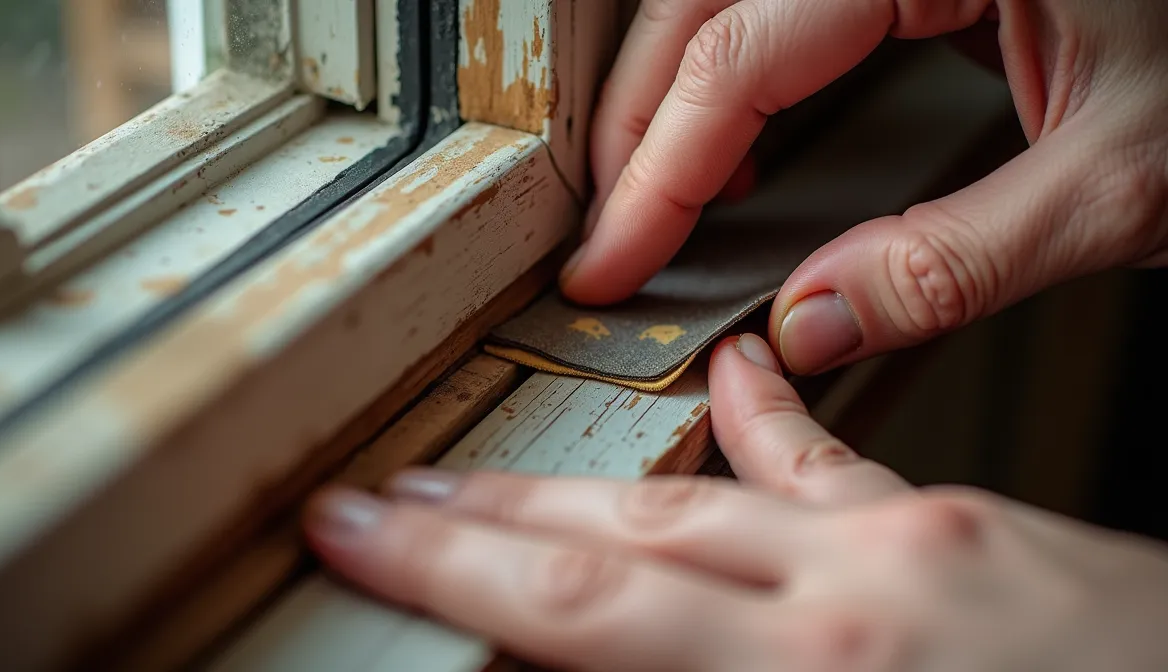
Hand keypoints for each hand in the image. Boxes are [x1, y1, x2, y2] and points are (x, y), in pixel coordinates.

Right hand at [305, 334, 1167, 670]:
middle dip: (485, 519)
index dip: (450, 569)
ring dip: (591, 485)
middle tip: (393, 496)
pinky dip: (764, 422)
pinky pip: (840, 462)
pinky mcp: (976, 525)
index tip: (367, 533)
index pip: (585, 606)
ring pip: (713, 491)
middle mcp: (863, 591)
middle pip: (623, 535)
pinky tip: (729, 376)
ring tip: (505, 472)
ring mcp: (923, 543)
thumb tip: (627, 663)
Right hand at [561, 0, 1167, 374]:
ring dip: (677, 100)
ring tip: (656, 202)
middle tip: (616, 238)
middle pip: (704, 5)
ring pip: (730, 0)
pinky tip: (736, 150)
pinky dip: (741, 83)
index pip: (741, 53)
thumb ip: (955, 263)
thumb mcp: (1125, 179)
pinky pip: (788, 10)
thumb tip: (811, 325)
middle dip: (642, 125)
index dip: (657, 168)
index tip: (611, 260)